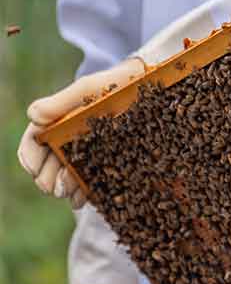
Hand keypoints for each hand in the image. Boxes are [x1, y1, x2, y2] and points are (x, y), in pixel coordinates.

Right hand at [17, 58, 144, 208]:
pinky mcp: (109, 163)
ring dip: (66, 188)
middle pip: (50, 166)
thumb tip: (33, 117)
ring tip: (69, 194)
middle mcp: (68, 142)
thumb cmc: (113, 84)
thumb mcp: (88, 88)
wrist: (147, 87)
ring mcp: (89, 154)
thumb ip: (62, 101)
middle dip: (48, 180)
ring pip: (69, 177)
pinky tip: (86, 198)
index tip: (34, 170)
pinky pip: (93, 181)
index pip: (34, 144)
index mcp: (56, 124)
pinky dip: (86, 191)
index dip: (31, 158)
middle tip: (54, 188)